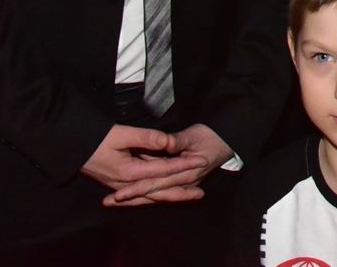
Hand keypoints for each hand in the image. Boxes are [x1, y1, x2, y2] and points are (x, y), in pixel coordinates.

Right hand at [80, 124, 203, 194]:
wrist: (71, 147)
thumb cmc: (95, 138)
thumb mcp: (121, 134)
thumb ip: (146, 138)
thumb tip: (167, 142)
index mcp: (129, 172)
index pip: (163, 170)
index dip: (184, 165)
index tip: (201, 160)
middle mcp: (126, 185)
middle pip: (158, 192)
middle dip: (181, 192)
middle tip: (201, 193)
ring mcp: (120, 187)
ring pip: (149, 196)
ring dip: (169, 197)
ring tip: (187, 197)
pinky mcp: (117, 185)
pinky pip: (139, 195)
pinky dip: (153, 197)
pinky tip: (162, 197)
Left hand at [103, 123, 232, 206]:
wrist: (228, 141)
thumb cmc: (212, 135)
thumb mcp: (195, 134)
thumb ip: (177, 141)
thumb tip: (164, 144)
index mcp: (185, 172)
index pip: (157, 183)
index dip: (137, 188)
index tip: (119, 193)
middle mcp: (183, 182)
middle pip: (153, 193)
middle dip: (131, 198)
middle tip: (108, 201)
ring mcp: (183, 184)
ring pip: (156, 195)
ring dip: (136, 198)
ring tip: (114, 201)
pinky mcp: (181, 181)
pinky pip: (161, 191)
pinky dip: (147, 194)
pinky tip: (133, 195)